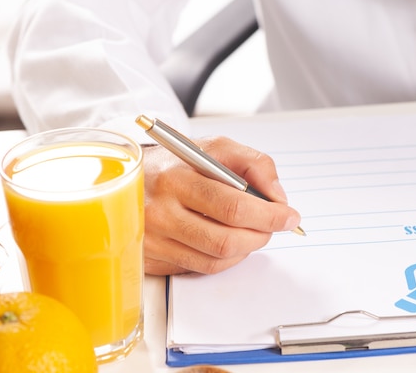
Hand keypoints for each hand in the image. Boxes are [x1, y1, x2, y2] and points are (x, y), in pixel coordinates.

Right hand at [141, 137, 301, 274]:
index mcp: (175, 179)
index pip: (232, 206)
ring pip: (215, 260)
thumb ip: (252, 163)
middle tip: (276, 225)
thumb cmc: (176, 163)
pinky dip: (227, 259)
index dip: (268, 216)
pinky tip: (232, 242)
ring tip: (255, 231)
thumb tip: (277, 197)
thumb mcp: (213, 147)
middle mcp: (161, 213)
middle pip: (225, 240)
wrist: (126, 179)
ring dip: (247, 249)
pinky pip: (200, 268)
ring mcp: (154, 241)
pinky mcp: (152, 259)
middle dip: (262, 235)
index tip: (288, 216)